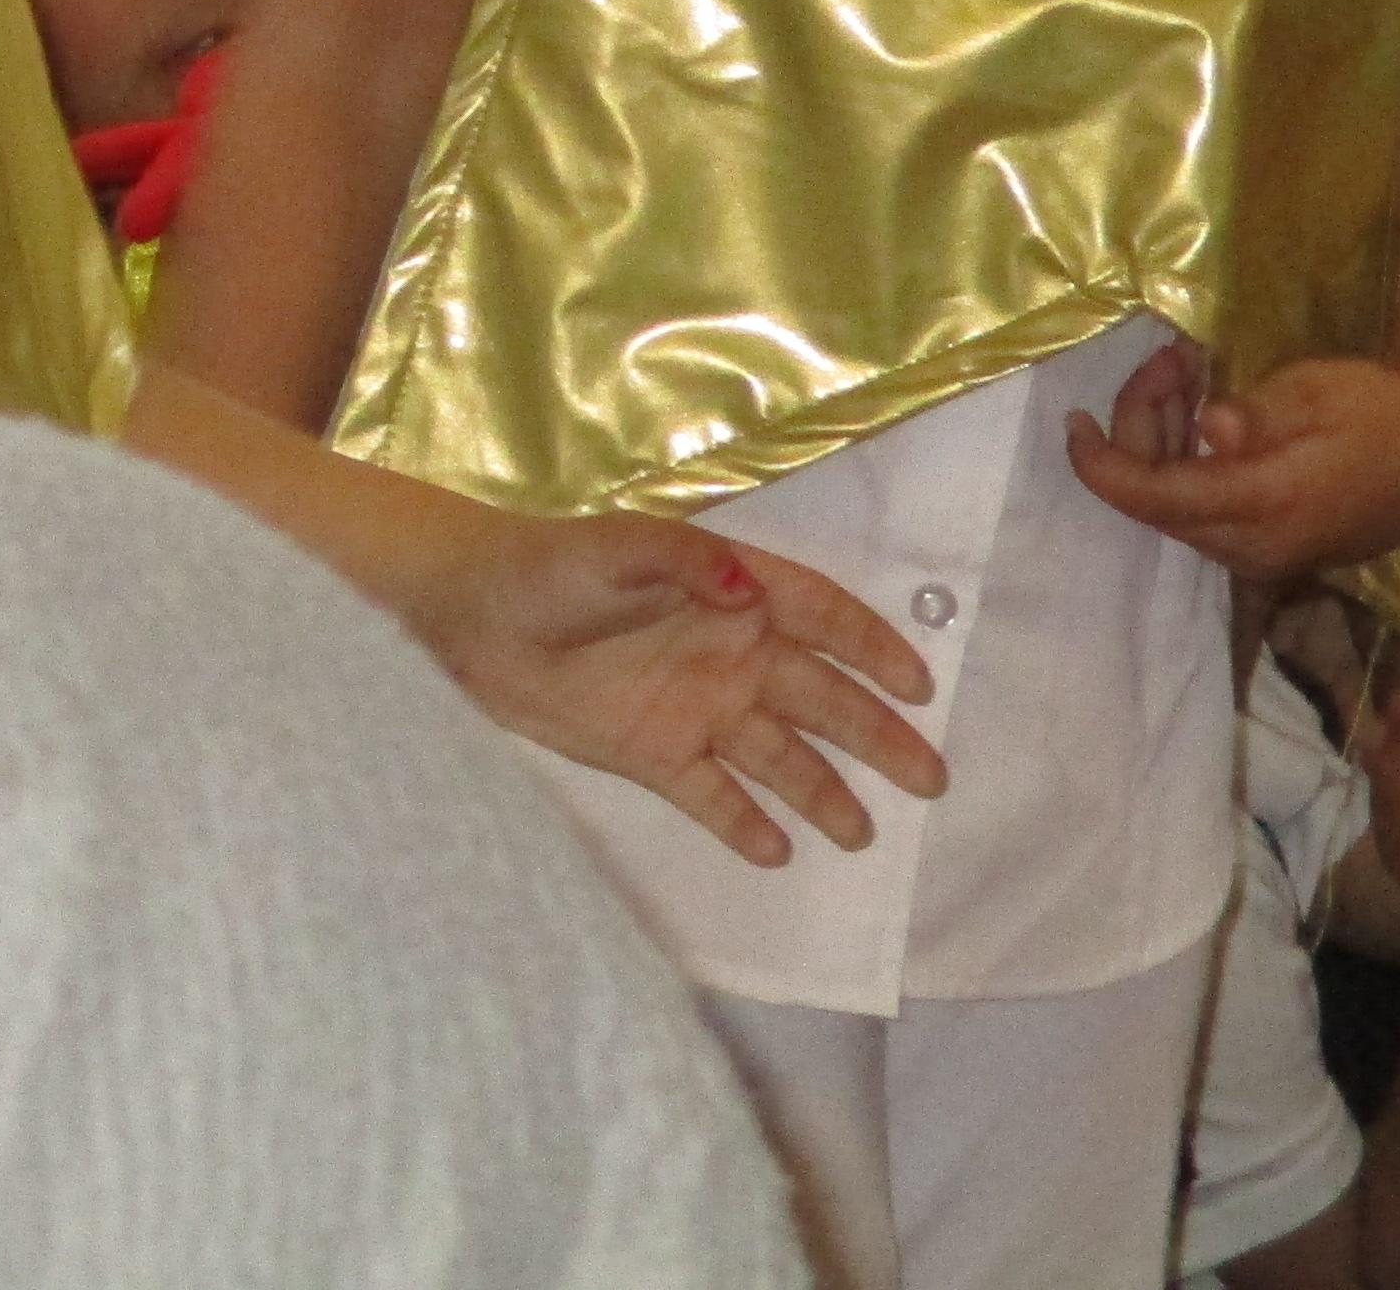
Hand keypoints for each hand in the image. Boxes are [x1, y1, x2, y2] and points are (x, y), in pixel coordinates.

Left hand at [405, 503, 946, 869]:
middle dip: (877, 736)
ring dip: (823, 792)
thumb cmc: (548, 566)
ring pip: (779, 756)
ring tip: (861, 835)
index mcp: (730, 595)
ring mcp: (694, 708)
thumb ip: (686, 561)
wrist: (467, 618)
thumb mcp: (617, 547)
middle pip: (821, 698)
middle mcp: (727, 654)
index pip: (822, 620)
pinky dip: (745, 822)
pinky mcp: (654, 754)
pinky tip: (777, 852)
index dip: (873, 650)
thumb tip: (750, 592)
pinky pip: (714, 795)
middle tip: (932, 778)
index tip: (920, 687)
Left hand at [1068, 349, 1399, 583]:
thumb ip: (1257, 415)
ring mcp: (1267, 556)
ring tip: (1189, 371)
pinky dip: (1192, 463)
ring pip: (1181, 505)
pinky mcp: (1277, 549)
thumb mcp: (1314, 393)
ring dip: (1167, 439)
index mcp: (1263, 508)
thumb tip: (1212, 427)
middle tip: (1171, 359)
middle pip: (1160, 499)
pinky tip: (1206, 414)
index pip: (1154, 497)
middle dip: (1143, 426)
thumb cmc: (1378, 408)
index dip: (1102, 465)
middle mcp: (1256, 548)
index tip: (1072, 424)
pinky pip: (1209, 512)